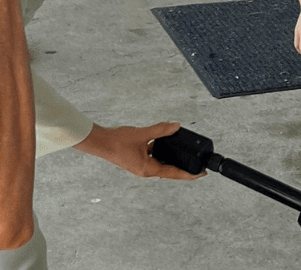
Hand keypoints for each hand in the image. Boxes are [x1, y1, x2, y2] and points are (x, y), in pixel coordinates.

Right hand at [73, 122, 205, 179]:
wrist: (99, 141)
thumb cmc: (117, 141)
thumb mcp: (143, 134)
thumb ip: (160, 130)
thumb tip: (176, 126)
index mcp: (148, 169)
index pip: (174, 173)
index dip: (189, 174)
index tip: (201, 174)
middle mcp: (146, 170)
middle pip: (170, 170)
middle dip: (183, 168)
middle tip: (198, 164)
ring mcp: (141, 165)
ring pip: (162, 163)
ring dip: (172, 159)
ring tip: (185, 154)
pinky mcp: (137, 158)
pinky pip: (154, 156)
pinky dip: (162, 152)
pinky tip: (166, 143)